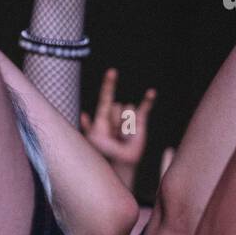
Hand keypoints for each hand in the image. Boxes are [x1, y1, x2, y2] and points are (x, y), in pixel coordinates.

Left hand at [79, 67, 154, 187]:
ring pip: (128, 108)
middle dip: (115, 119)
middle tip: (113, 135)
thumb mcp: (93, 139)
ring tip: (123, 136)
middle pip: (116, 105)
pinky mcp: (140, 122)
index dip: (109, 84)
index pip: (106, 97)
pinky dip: (148, 100)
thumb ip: (89, 126)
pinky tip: (151, 92)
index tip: (112, 71)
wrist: (119, 163)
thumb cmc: (103, 152)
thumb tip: (83, 115)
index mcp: (103, 116)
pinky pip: (144, 108)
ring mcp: (128, 118)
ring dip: (125, 123)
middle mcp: (115, 115)